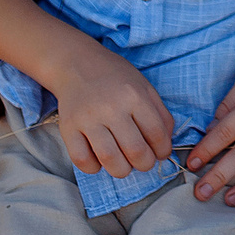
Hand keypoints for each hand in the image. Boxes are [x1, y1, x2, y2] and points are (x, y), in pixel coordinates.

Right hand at [53, 46, 178, 179]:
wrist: (77, 64)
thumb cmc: (115, 78)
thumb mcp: (144, 87)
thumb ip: (160, 114)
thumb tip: (166, 145)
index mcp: (135, 96)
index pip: (157, 134)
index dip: (163, 150)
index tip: (160, 153)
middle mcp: (111, 107)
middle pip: (135, 150)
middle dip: (145, 164)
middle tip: (143, 162)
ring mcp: (88, 118)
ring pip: (110, 159)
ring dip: (122, 170)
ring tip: (124, 166)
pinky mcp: (68, 127)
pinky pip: (82, 160)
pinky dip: (93, 167)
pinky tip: (100, 160)